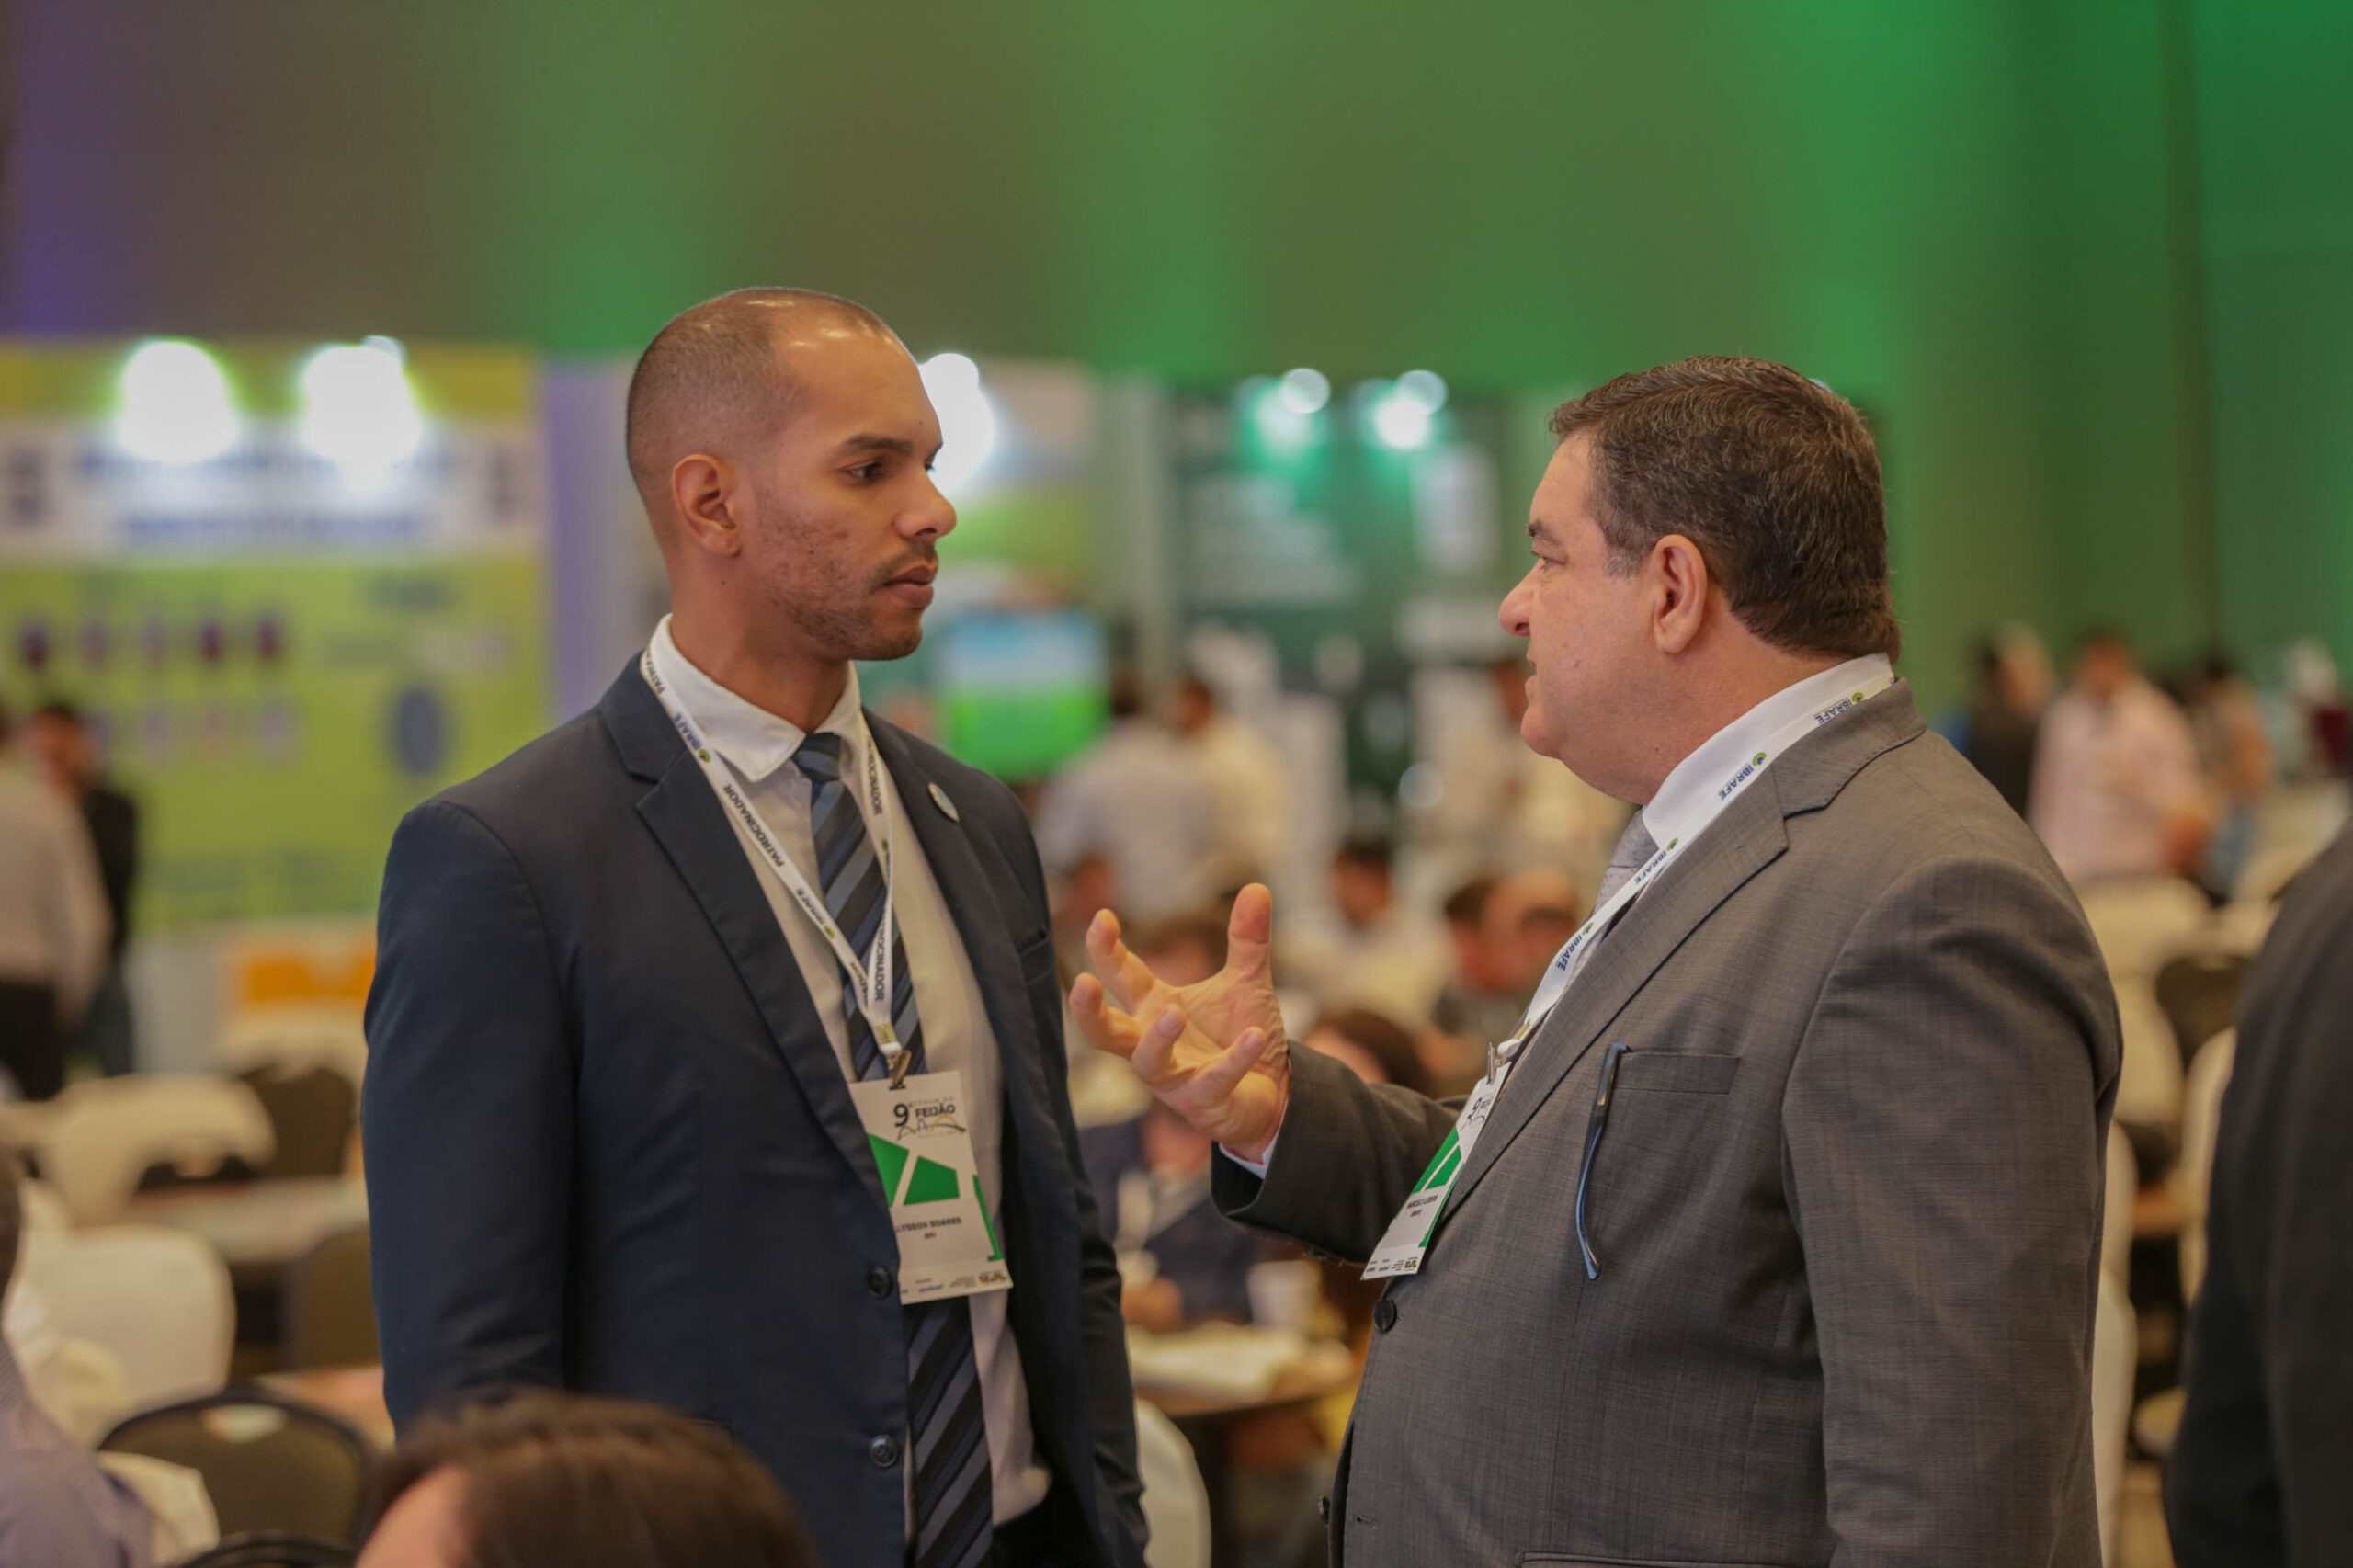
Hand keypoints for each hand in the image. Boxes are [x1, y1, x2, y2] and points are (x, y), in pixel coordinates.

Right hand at [1069, 883, 1289, 1162]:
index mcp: (1155, 1008)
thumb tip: (1257, 887)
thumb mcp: (1247, 982)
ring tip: (1172, 1013)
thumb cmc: (1238, 1036)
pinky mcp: (1203, 1102)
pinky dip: (1232, 1059)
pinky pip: (1212, 1080)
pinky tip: (1255, 1037)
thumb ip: (1247, 940)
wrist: (1272, 1094)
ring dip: (1157, 1038)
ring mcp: (1174, 1078)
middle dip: (1089, 1011)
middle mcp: (1153, 1044)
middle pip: (1105, 1032)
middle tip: (1082, 983)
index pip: (1121, 976)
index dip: (1106, 949)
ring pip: (1148, 1062)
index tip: (1103, 917)